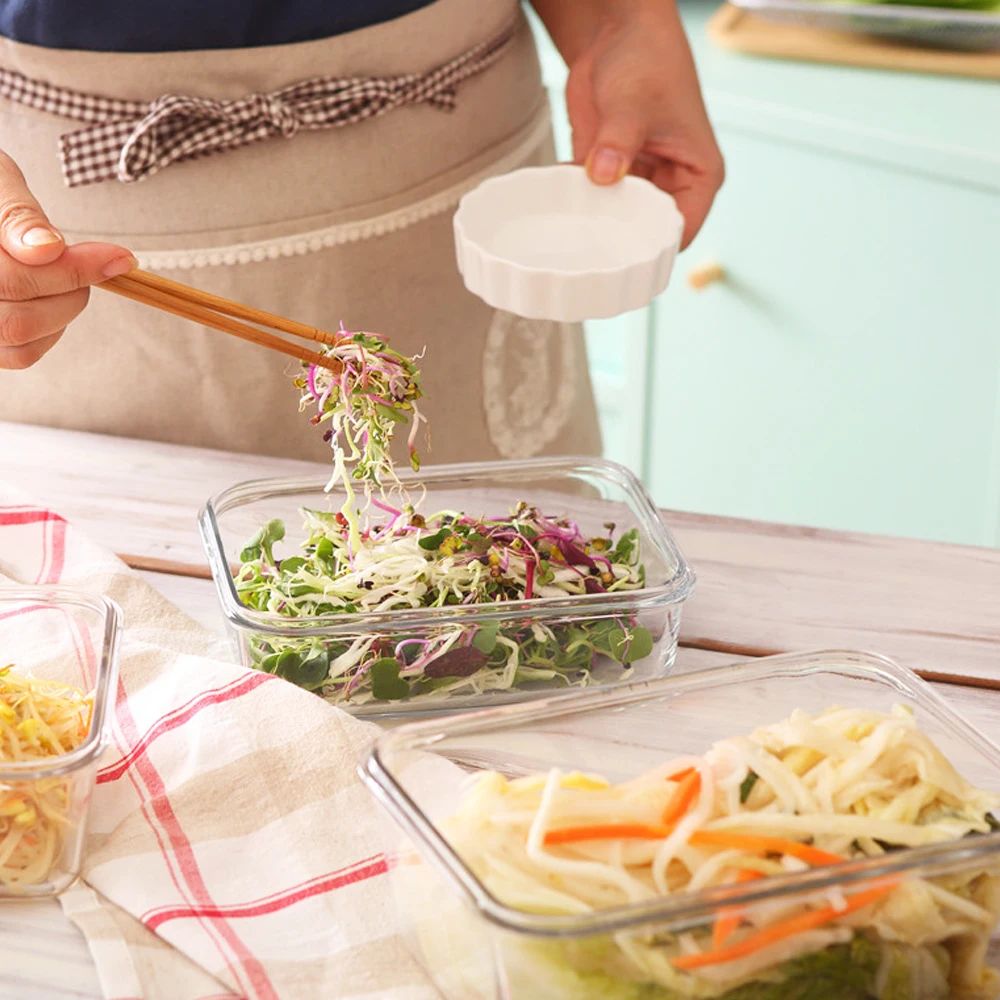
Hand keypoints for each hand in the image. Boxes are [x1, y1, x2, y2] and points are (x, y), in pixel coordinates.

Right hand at [0, 151, 135, 369]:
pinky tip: (54, 297)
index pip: (15, 280)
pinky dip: (51, 330)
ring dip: (62, 310)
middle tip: (91, 261)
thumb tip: (47, 248)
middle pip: (19, 320)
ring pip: (22, 340)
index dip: (73, 271)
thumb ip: (17, 215)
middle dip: (70, 290)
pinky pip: (22, 354)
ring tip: (64, 275)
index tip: (118, 257)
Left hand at [538, 0, 723, 248]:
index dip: (655, 249)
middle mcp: (671, 186)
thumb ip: (619, 141)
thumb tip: (602, 175)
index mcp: (699, 177)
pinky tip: (557, 202)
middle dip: (619, 244)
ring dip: (593, 226)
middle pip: (647, 233)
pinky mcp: (607, 175)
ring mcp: (637, 182)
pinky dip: (574, 204)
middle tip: (587, 255)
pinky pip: (591, 202)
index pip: (682, 231)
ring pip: (616, 222)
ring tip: (568, 230)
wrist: (616, 31)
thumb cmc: (647, 58)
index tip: (623, 260)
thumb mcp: (635, 101)